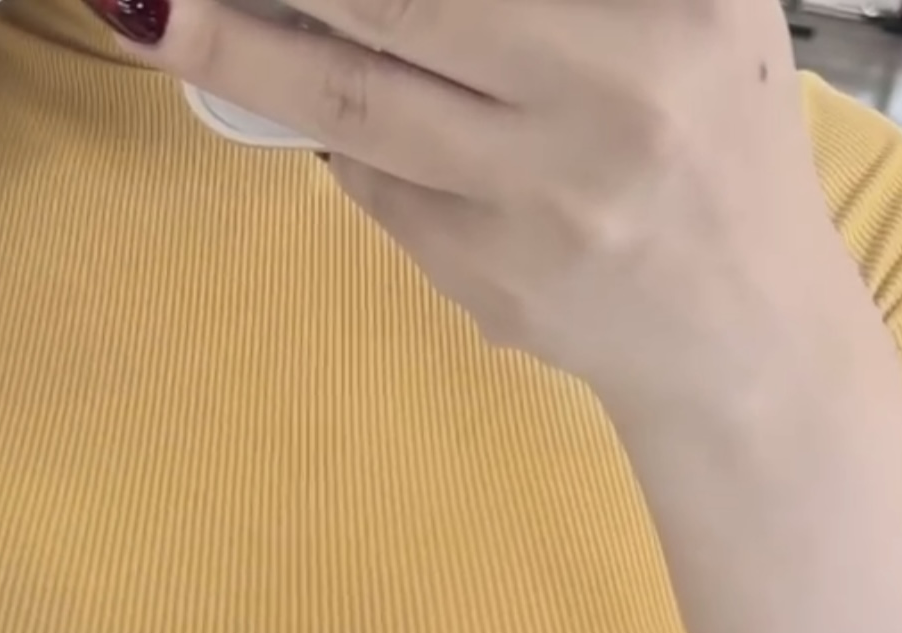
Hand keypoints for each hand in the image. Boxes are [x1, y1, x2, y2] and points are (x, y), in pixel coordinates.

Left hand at [113, 0, 831, 405]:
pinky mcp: (487, 283)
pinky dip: (341, 138)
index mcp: (667, 13)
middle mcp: (607, 102)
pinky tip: (325, 106)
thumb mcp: (697, 1)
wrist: (741, 330)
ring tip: (159, 14)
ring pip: (357, 109)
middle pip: (400, 6)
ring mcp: (538, 206)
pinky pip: (380, 186)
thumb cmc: (711, 127)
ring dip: (243, 52)